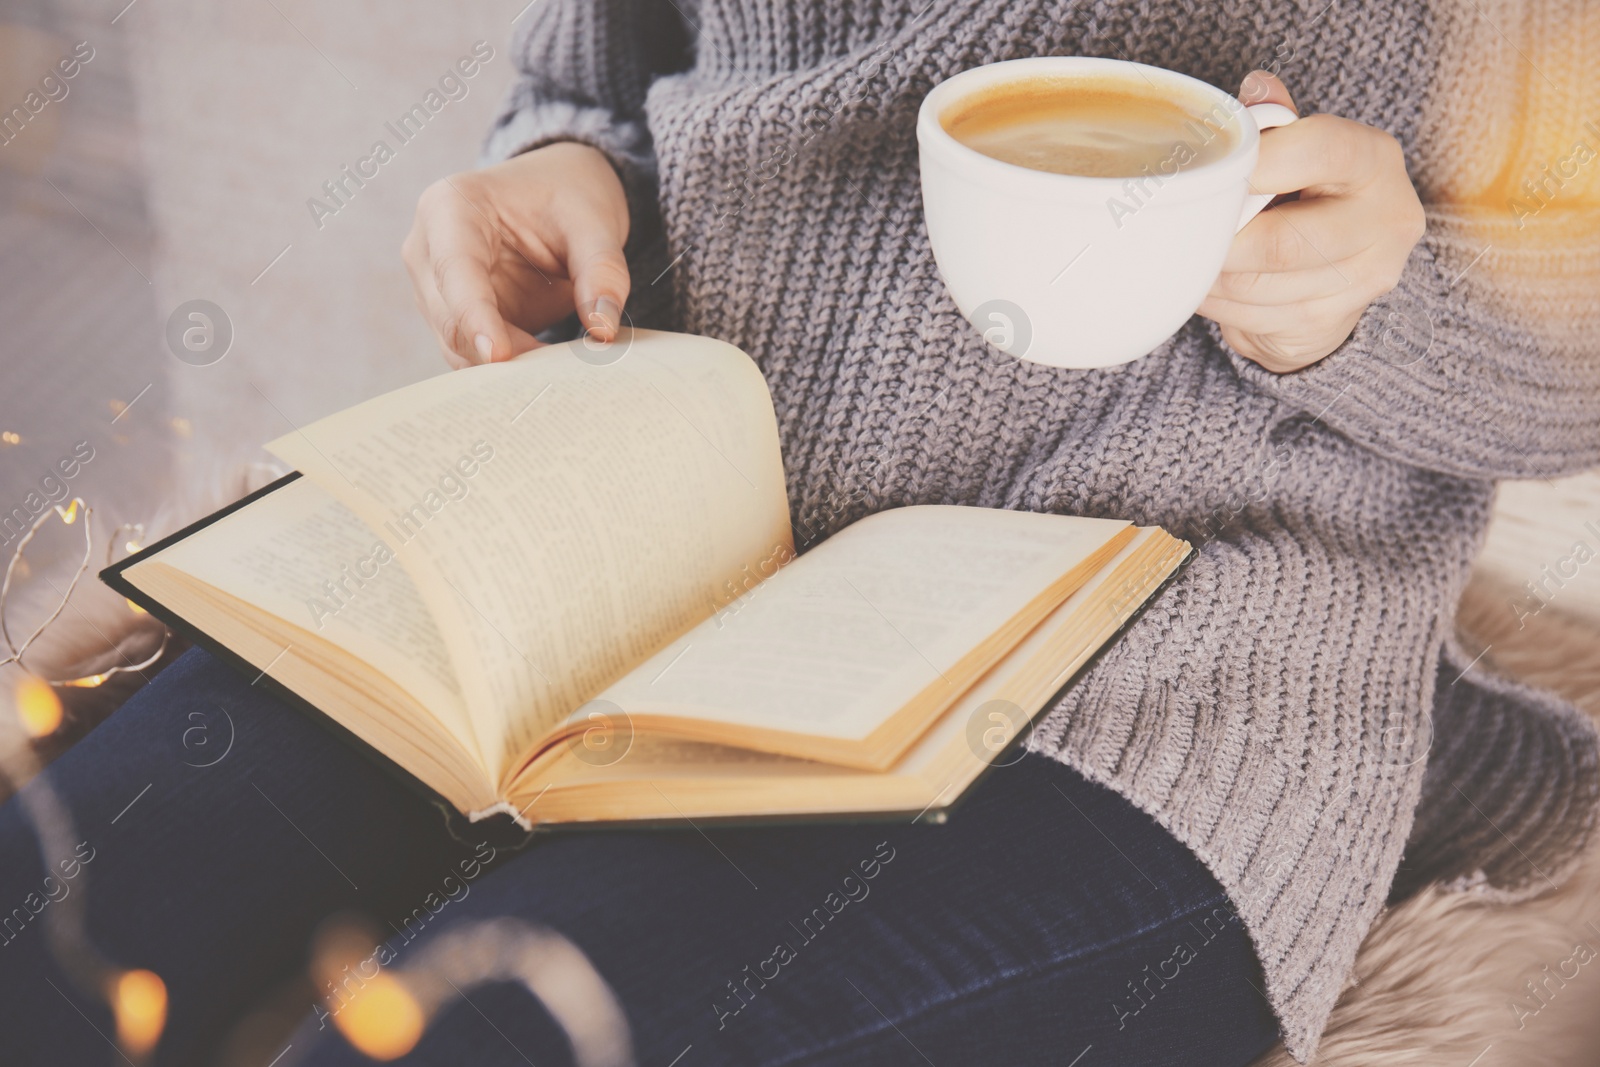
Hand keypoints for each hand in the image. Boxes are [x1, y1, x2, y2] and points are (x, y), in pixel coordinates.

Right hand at [402, 142, 630, 367]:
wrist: (559, 195)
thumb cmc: (568, 196)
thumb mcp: (595, 223)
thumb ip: (602, 271)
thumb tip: (603, 329)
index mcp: (450, 208)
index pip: (454, 270)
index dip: (474, 316)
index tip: (499, 356)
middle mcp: (428, 250)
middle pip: (450, 318)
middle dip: (498, 353)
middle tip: (555, 376)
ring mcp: (436, 289)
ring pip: (458, 346)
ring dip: (504, 369)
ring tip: (558, 373)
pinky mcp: (455, 318)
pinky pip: (473, 356)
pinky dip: (508, 370)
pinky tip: (546, 373)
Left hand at [1198, 71, 1426, 373]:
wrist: (1337, 275)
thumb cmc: (1309, 196)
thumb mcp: (1300, 150)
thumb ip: (1277, 125)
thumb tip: (1254, 88)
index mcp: (1375, 161)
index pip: (1320, 150)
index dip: (1256, 162)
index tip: (1214, 173)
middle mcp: (1385, 220)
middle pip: (1282, 242)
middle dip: (1222, 240)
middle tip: (1187, 230)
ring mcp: (1362, 279)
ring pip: (1258, 285)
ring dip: (1210, 274)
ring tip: (1190, 256)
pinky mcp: (1330, 323)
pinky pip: (1251, 316)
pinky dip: (1215, 301)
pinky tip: (1207, 284)